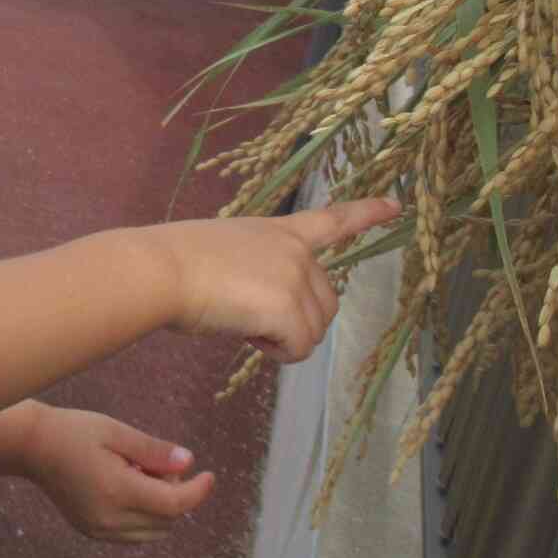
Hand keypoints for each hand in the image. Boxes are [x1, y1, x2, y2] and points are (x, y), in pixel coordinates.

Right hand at [24, 406, 215, 542]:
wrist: (32, 447)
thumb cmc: (74, 431)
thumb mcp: (116, 432)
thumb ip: (153, 451)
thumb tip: (188, 463)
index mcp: (117, 491)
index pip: (174, 504)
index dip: (198, 491)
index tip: (209, 475)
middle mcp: (110, 519)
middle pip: (167, 520)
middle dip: (175, 494)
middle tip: (154, 462)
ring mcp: (99, 530)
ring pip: (153, 532)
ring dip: (160, 508)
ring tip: (138, 474)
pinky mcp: (92, 532)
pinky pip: (134, 534)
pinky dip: (143, 515)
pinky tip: (127, 487)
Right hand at [158, 198, 400, 361]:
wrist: (161, 269)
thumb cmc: (176, 262)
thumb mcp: (227, 252)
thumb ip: (257, 269)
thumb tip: (258, 305)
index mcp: (279, 231)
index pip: (332, 220)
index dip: (366, 214)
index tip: (396, 205)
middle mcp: (296, 251)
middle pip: (327, 303)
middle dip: (297, 322)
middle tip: (251, 319)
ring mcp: (296, 277)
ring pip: (313, 331)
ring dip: (282, 339)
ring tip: (241, 322)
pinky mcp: (289, 308)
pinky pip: (298, 348)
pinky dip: (275, 352)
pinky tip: (246, 334)